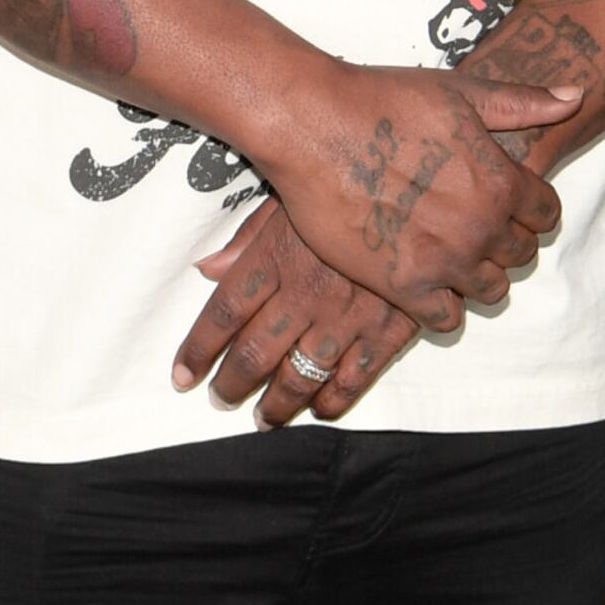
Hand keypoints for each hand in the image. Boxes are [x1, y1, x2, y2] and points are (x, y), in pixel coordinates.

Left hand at [174, 200, 421, 425]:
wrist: (423, 187)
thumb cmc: (346, 186)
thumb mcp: (290, 197)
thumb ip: (248, 238)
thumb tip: (206, 269)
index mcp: (275, 258)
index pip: (224, 314)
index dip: (198, 350)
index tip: (182, 376)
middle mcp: (305, 294)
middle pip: (255, 353)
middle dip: (232, 384)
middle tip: (220, 400)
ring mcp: (347, 317)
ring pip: (300, 375)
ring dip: (277, 404)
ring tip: (263, 418)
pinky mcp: (388, 330)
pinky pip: (354, 379)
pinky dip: (334, 401)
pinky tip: (320, 410)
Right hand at [249, 63, 578, 333]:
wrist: (313, 125)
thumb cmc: (384, 99)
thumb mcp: (461, 92)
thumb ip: (522, 103)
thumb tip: (576, 97)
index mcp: (501, 183)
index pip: (546, 214)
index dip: (530, 206)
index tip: (508, 200)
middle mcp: (480, 229)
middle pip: (521, 255)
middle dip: (505, 240)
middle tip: (473, 223)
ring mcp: (443, 262)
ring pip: (491, 291)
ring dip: (478, 274)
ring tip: (450, 251)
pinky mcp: (402, 286)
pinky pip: (447, 320)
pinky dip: (444, 305)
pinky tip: (427, 279)